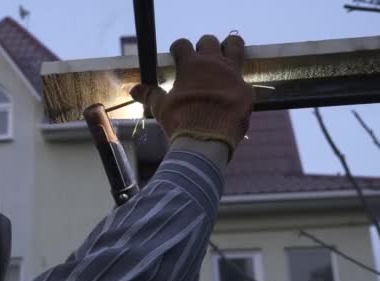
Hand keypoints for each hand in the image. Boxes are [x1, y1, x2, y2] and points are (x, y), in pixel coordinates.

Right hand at [130, 35, 253, 158]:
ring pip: (235, 46)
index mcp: (191, 65)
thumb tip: (133, 89)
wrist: (207, 141)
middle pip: (209, 41)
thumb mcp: (161, 108)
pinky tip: (231, 91)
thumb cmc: (180, 121)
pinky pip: (243, 77)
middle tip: (199, 60)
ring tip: (223, 57)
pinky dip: (236, 82)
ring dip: (228, 48)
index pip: (182, 44)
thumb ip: (149, 95)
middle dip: (202, 47)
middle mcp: (213, 63)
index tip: (176, 56)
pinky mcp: (246, 89)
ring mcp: (233, 74)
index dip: (177, 49)